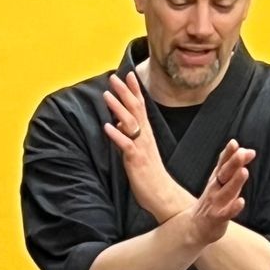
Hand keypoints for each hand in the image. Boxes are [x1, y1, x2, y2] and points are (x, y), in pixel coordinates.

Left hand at [101, 70, 181, 221]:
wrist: (162, 195)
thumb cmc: (150, 175)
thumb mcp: (139, 151)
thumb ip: (129, 135)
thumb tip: (118, 123)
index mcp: (147, 134)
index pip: (141, 107)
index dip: (134, 91)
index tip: (128, 75)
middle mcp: (145, 137)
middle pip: (135, 110)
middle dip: (124, 92)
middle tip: (114, 78)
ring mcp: (141, 148)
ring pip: (130, 123)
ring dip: (118, 108)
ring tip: (107, 95)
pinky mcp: (137, 161)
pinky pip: (126, 145)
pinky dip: (117, 135)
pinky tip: (107, 126)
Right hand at [187, 140, 252, 248]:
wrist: (194, 227)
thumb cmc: (212, 201)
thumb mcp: (220, 182)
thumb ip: (234, 167)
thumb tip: (249, 150)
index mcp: (216, 179)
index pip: (222, 163)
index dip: (228, 153)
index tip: (234, 143)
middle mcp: (214, 189)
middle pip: (224, 174)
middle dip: (232, 163)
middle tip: (241, 153)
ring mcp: (215, 203)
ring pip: (227, 191)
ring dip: (235, 181)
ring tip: (244, 171)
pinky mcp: (217, 218)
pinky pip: (226, 213)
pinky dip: (233, 208)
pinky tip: (241, 202)